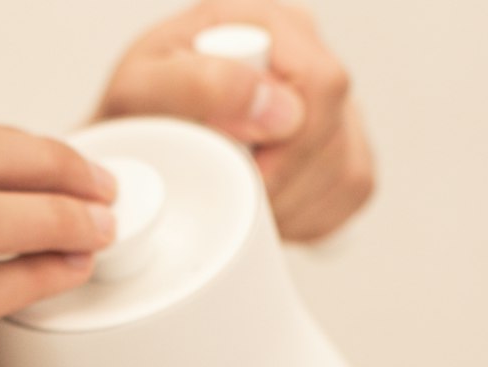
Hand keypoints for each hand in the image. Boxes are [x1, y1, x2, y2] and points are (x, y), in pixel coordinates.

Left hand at [96, 0, 373, 241]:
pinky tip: (267, 209)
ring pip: (345, 172)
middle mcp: (309, 59)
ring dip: (287, 205)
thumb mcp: (141, 88)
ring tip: (240, 199)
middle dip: (278, 178)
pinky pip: (350, 197)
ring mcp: (334, 106)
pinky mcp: (344, 154)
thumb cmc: (138, 115)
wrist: (137, 154)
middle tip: (230, 190)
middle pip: (332, 133)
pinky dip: (306, 219)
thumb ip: (198, 85)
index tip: (238, 162)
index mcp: (272, 27)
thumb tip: (276, 107)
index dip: (281, 138)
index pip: (319, 83)